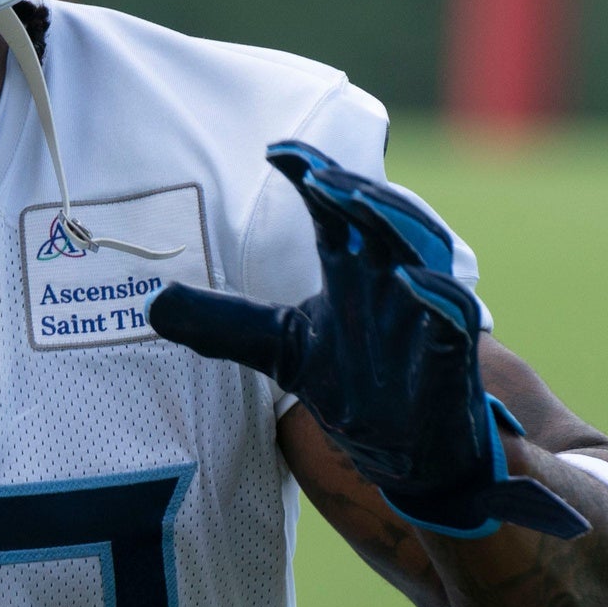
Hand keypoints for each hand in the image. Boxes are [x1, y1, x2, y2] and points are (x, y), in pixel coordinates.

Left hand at [150, 141, 587, 540]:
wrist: (412, 455)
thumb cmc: (356, 384)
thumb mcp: (279, 350)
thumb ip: (224, 325)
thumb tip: (154, 305)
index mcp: (351, 268)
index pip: (330, 210)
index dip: (310, 174)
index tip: (276, 151)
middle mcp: (389, 278)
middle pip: (377, 217)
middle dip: (350, 189)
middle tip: (316, 172)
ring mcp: (423, 312)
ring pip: (418, 249)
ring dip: (391, 221)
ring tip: (354, 198)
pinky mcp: (451, 352)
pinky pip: (453, 314)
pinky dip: (435, 295)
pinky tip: (408, 279)